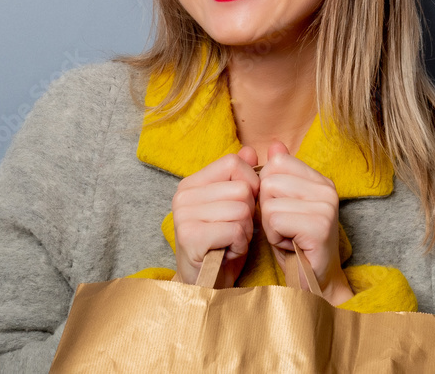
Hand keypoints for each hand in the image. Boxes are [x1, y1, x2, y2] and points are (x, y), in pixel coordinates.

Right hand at [171, 146, 259, 286]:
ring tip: (231, 241)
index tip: (244, 206)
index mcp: (192, 183)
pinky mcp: (190, 237)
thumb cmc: (222, 244)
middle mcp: (183, 195)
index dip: (250, 184)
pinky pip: (235, 229)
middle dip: (249, 213)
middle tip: (235, 230)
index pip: (234, 162)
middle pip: (241, 188)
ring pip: (241, 209)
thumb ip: (241, 177)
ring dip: (245, 230)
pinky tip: (228, 251)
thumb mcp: (234, 206)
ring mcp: (184, 215)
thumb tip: (251, 150)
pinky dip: (239, 243)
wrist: (207, 285)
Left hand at [258, 141, 353, 305]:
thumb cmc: (293, 243)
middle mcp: (327, 189)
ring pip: (270, 201)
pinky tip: (289, 245)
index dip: (267, 189)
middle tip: (283, 228)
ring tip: (286, 236)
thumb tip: (274, 144)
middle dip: (266, 207)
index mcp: (320, 180)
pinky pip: (275, 219)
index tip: (281, 210)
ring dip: (269, 224)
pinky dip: (274, 236)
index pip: (276, 162)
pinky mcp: (320, 226)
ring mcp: (327, 207)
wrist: (312, 283)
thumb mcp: (281, 204)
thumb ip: (278, 175)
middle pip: (270, 180)